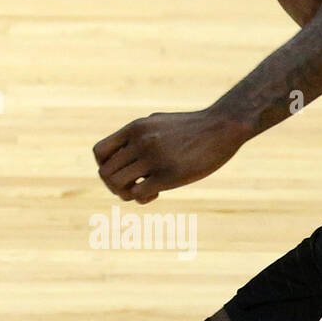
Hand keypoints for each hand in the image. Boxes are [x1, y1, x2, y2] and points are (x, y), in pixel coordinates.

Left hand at [92, 109, 252, 203]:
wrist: (222, 127)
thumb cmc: (191, 127)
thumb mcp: (157, 122)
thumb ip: (137, 134)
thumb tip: (122, 150)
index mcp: (135, 128)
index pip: (99, 152)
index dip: (104, 166)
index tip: (121, 170)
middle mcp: (140, 141)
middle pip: (105, 172)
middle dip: (114, 185)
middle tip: (132, 186)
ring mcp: (153, 158)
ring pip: (117, 184)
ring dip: (125, 194)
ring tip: (142, 190)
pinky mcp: (169, 175)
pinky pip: (138, 193)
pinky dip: (141, 198)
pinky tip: (156, 193)